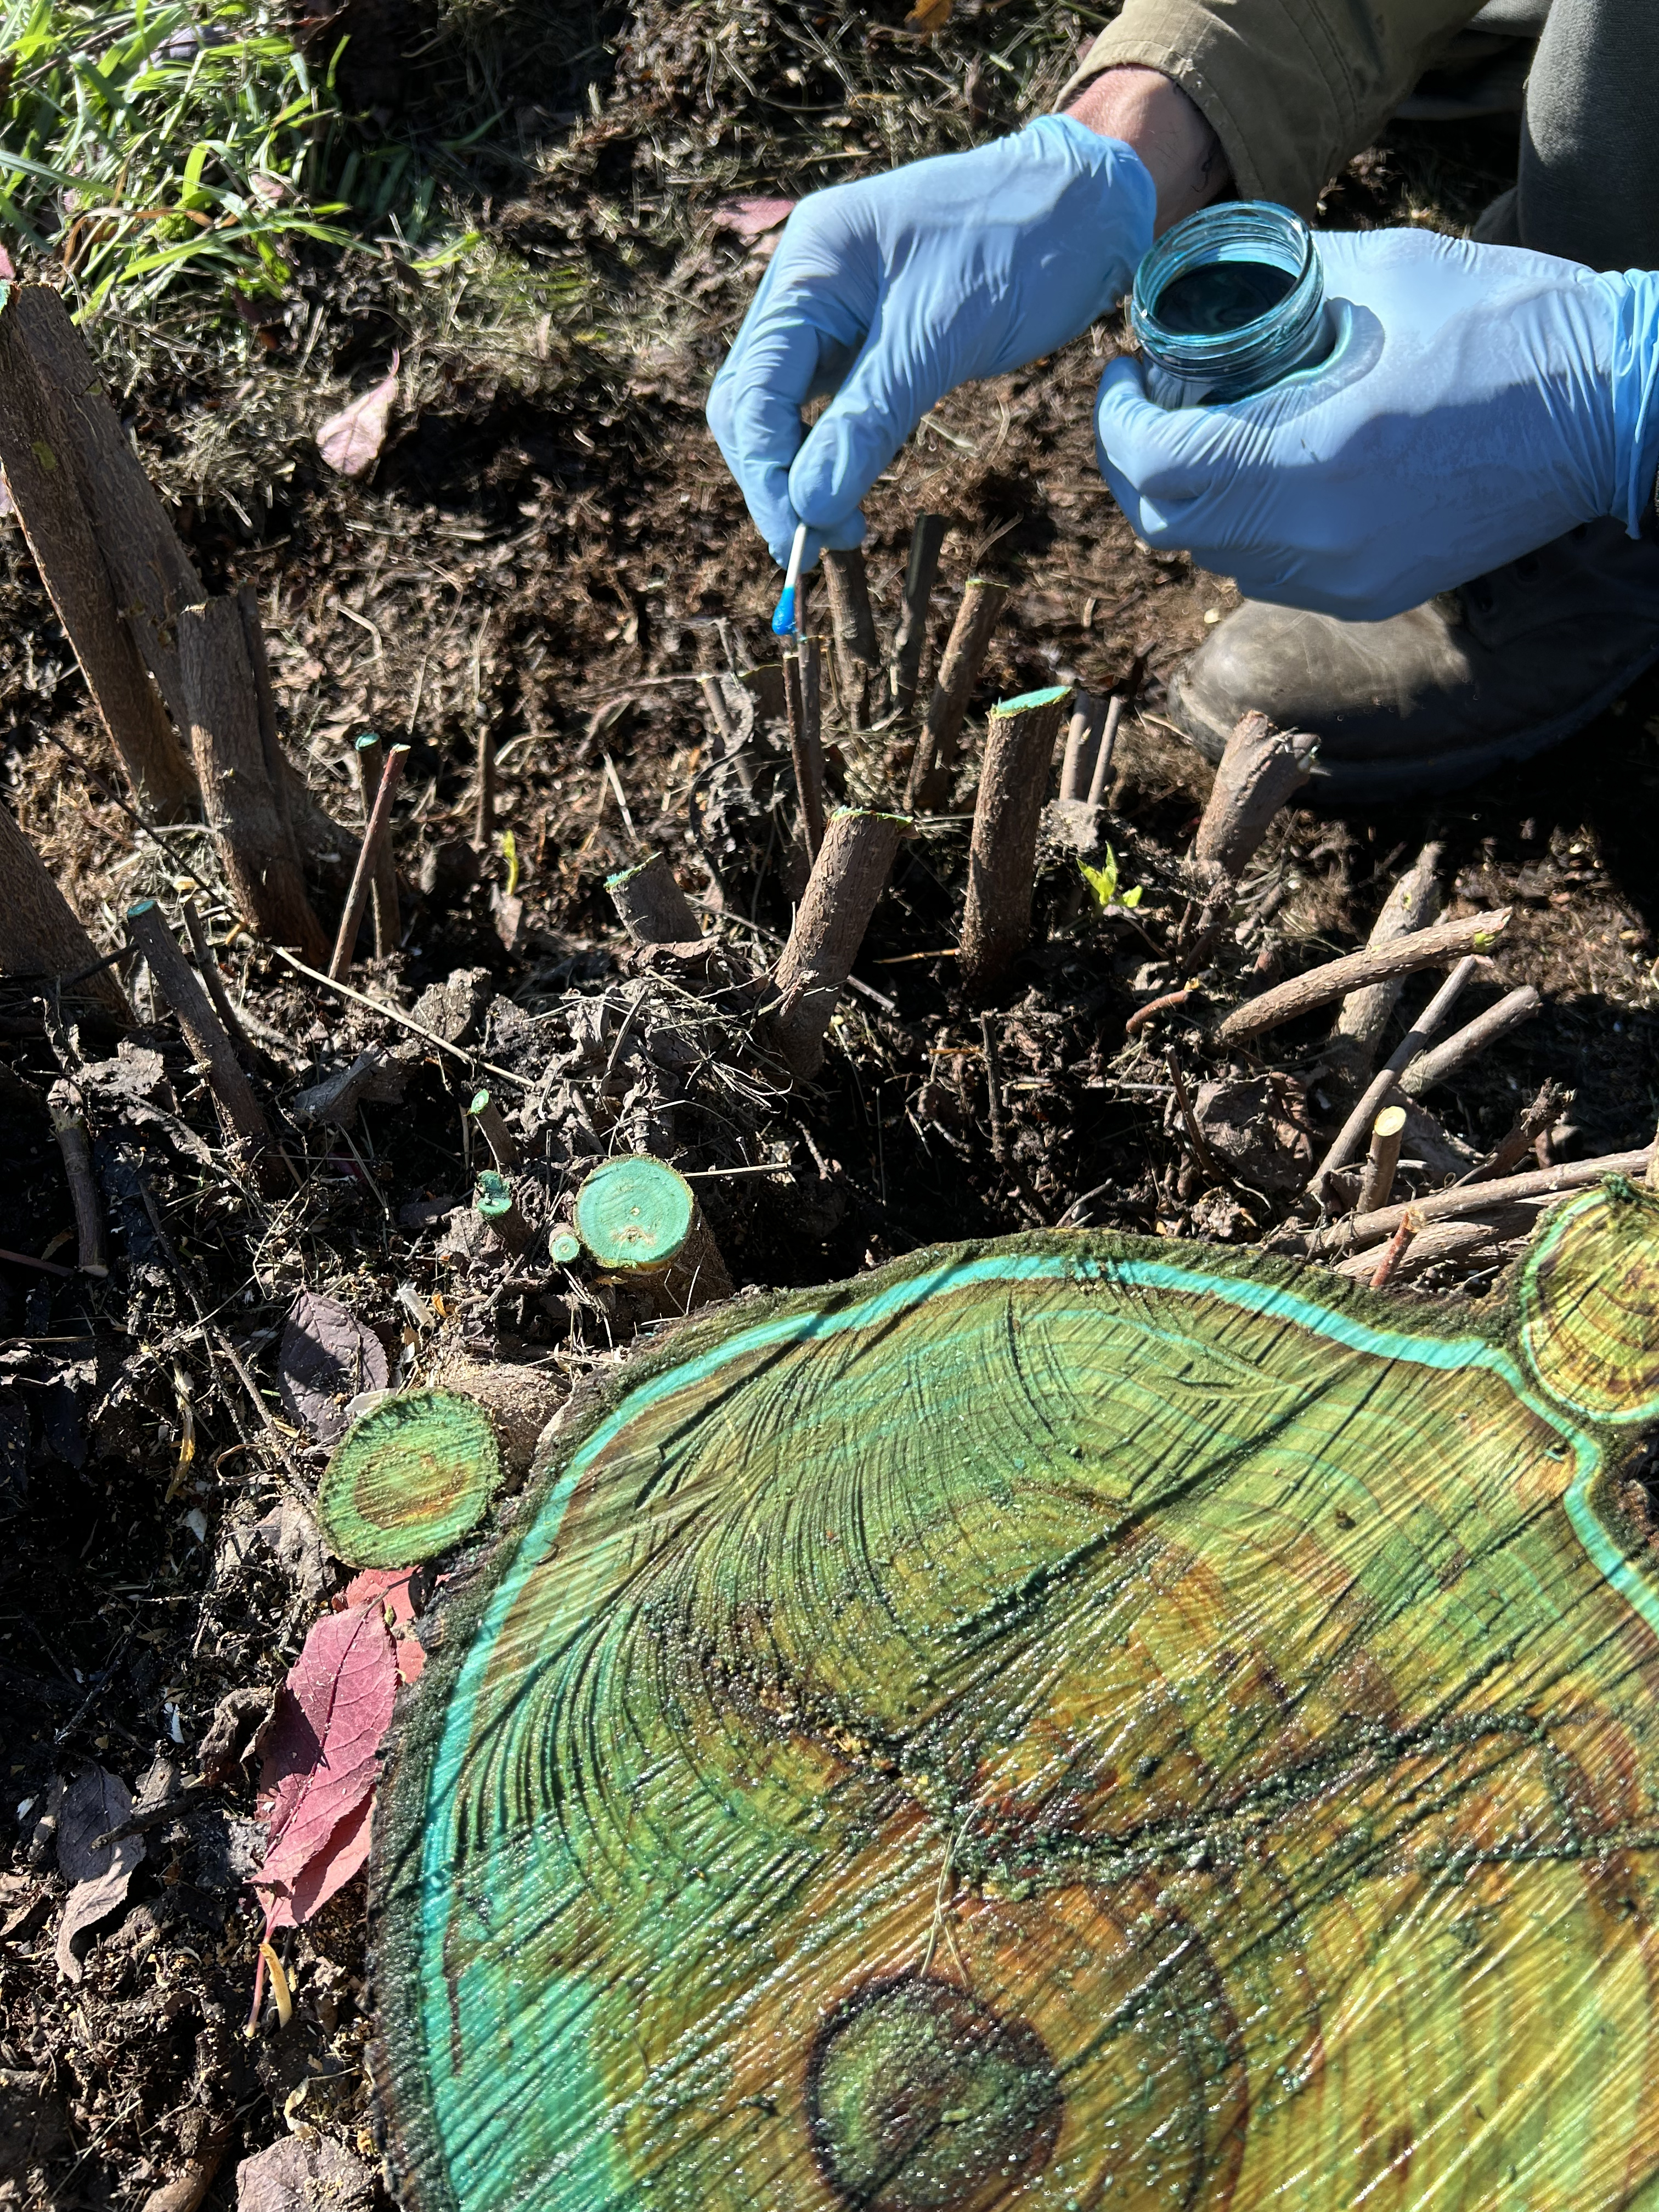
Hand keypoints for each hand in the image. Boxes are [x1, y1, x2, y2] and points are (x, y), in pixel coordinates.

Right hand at [708, 114, 1154, 567]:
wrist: (1086, 204)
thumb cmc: (1020, 248)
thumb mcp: (941, 339)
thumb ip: (867, 421)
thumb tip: (809, 506)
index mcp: (810, 265)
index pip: (752, 390)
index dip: (767, 474)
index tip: (804, 539)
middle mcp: (805, 282)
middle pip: (752, 403)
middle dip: (775, 479)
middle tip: (820, 546)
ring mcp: (833, 307)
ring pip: (782, 408)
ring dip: (800, 472)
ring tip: (841, 527)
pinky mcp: (866, 332)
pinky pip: (827, 402)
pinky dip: (833, 450)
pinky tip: (854, 485)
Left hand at [1095, 227, 1658, 620]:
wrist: (1607, 406)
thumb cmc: (1503, 321)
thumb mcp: (1383, 271)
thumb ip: (1281, 281)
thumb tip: (1204, 278)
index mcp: (1307, 457)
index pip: (1155, 465)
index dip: (1115, 422)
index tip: (1121, 376)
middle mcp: (1314, 538)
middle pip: (1168, 525)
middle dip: (1137, 465)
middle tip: (1146, 408)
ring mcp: (1342, 579)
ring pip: (1217, 557)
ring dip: (1195, 501)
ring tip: (1209, 436)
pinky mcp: (1370, 596)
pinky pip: (1272, 575)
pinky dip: (1250, 531)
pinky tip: (1270, 478)